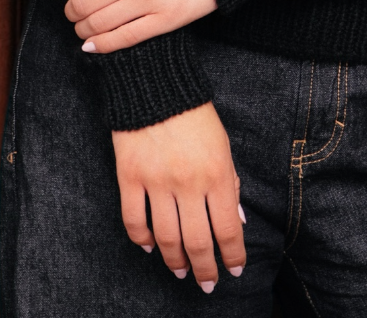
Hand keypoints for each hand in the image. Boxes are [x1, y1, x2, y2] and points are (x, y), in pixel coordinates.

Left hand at [56, 0, 215, 52]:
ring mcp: (147, 0)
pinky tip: (93, 44)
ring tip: (83, 26)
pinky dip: (102, 45)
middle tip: (74, 9)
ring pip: (98, 24)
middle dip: (71, 10)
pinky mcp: (164, 20)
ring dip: (82, 28)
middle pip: (81, 3)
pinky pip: (124, 38)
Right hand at [113, 101, 246, 291]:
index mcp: (216, 173)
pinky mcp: (129, 177)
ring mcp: (156, 182)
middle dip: (204, 269)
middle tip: (208, 283)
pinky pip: (134, 221)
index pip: (228, 228)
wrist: (157, 83)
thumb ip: (230, 184)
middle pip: (196, 241)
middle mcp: (187, 182)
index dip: (232, 255)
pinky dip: (142, 240)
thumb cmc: (196, 115)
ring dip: (175, 260)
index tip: (234, 270)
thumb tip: (237, 222)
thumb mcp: (223, 145)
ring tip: (181, 271)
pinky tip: (151, 247)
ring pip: (166, 238)